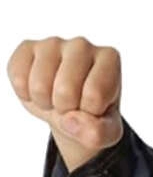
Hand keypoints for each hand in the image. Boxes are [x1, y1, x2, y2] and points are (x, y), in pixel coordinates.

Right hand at [8, 37, 123, 170]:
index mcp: (109, 59)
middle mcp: (82, 45)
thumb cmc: (95, 117)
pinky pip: (19, 78)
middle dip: (66, 109)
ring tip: (57, 98)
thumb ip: (99, 132)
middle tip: (72, 105)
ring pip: (39, 86)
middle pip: (64, 91)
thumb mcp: (107, 133)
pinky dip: (26, 94)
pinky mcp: (27, 47)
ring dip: (46, 103)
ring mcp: (53, 43)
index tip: (93, 107)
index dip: (89, 113)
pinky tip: (41, 89)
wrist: (72, 112)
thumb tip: (70, 121)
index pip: (94, 96)